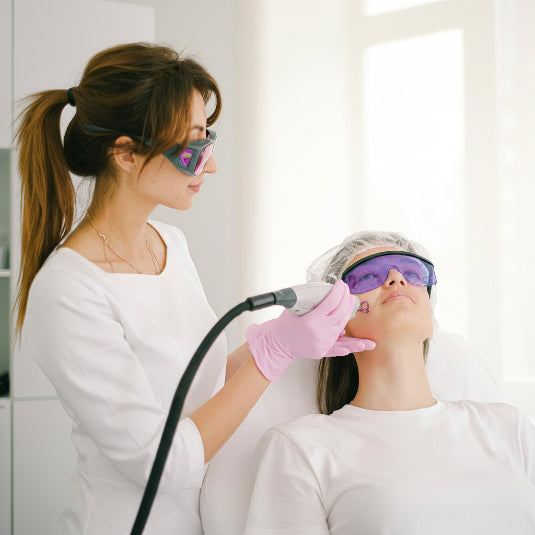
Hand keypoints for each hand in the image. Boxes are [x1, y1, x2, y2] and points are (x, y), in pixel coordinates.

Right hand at [246, 280, 375, 380]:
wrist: (278, 343)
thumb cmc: (285, 323)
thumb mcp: (294, 305)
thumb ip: (310, 294)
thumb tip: (324, 282)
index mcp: (312, 320)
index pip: (331, 302)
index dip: (338, 291)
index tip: (341, 284)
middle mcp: (319, 332)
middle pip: (340, 313)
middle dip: (346, 300)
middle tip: (347, 291)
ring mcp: (322, 342)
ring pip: (342, 327)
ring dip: (349, 315)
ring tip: (356, 307)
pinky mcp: (323, 350)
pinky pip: (339, 346)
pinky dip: (350, 344)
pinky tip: (362, 344)